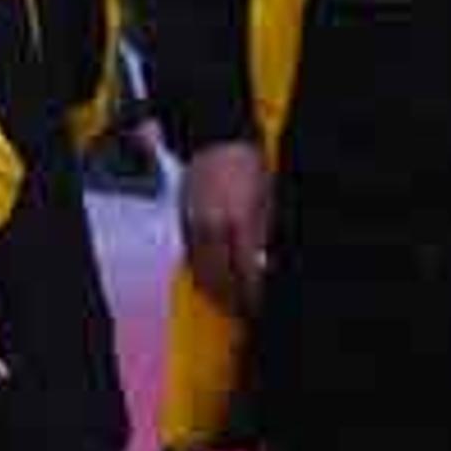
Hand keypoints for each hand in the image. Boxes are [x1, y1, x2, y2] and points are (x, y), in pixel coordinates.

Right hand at [181, 142, 271, 317]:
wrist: (218, 140)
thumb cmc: (249, 167)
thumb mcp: (267, 203)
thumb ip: (263, 238)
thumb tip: (263, 267)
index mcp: (239, 223)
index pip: (246, 273)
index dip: (252, 295)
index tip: (258, 304)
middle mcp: (213, 227)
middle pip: (219, 278)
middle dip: (232, 299)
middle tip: (243, 310)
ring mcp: (194, 225)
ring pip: (200, 271)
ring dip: (214, 290)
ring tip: (228, 302)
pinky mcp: (183, 221)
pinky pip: (191, 257)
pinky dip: (201, 272)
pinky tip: (211, 280)